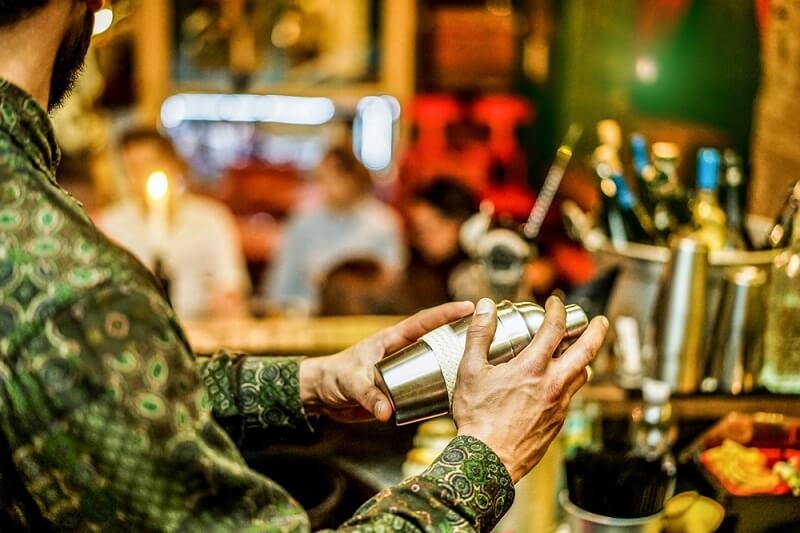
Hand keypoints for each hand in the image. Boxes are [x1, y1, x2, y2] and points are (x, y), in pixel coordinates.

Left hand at [299, 301, 474, 422]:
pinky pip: (426, 387)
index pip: (424, 322)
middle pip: (437, 341)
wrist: (323, 395)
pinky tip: (459, 399)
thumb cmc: (333, 377)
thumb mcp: (351, 382)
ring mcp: (404, 370)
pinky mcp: (402, 390)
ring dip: (455, 367)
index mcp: (392, 339)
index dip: (447, 313)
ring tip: (483, 368)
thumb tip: (387, 412)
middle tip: (489, 336)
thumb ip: (369, 395)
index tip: (470, 307)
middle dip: (461, 336)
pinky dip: (440, 391)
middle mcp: (402, 352)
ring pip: (435, 365)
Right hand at [453, 296, 607, 482]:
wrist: (488, 460)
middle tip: (600, 321)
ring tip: (579, 352)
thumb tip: (485, 307)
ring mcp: (559, 405)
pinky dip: (570, 383)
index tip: (555, 303)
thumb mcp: (470, 370)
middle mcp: (553, 384)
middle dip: (596, 331)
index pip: (554, 328)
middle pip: (587, 351)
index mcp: (533, 368)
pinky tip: (557, 384)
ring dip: (584, 359)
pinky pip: (571, 397)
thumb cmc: (477, 417)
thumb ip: (479, 335)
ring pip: (582, 376)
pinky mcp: (557, 423)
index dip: (557, 310)